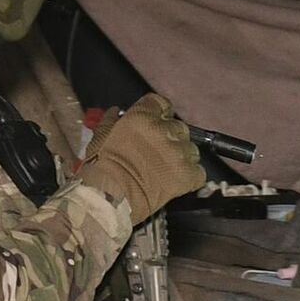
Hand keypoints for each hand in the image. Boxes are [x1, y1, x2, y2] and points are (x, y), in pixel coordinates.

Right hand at [77, 93, 205, 221]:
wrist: (111, 196)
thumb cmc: (102, 167)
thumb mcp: (100, 137)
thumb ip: (112, 121)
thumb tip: (118, 113)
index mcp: (143, 117)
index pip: (161, 103)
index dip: (160, 114)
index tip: (156, 123)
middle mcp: (165, 131)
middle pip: (179, 127)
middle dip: (171, 137)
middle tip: (159, 152)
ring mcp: (179, 153)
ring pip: (191, 148)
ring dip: (182, 156)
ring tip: (168, 169)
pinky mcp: (188, 175)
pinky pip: (199, 172)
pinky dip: (191, 176)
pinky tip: (178, 181)